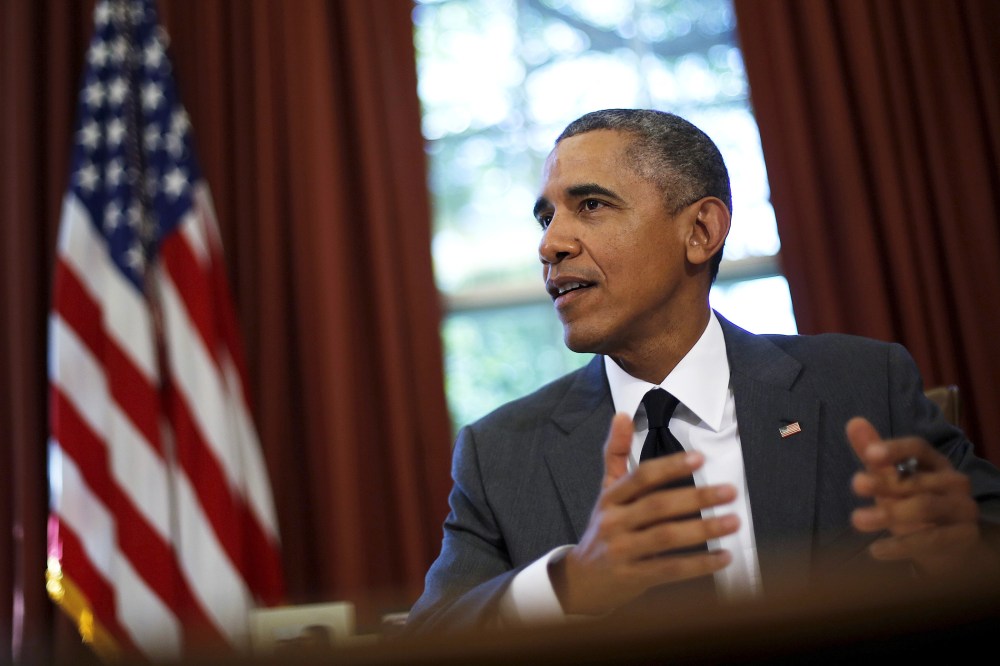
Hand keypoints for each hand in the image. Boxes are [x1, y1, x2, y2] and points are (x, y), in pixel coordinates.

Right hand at [549, 412, 738, 614]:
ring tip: (733, 522)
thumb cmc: (602, 531)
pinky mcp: (632, 578)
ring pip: (666, 537)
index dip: (670, 467)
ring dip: (704, 529)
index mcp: (610, 498)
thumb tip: (621, 414)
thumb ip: (616, 453)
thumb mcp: (605, 491)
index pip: (641, 477)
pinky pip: (670, 569)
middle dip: (697, 497)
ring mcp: (621, 551)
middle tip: (730, 491)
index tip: (700, 458)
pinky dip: (699, 564)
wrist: (580, 581)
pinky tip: (723, 558)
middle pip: (658, 505)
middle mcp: (613, 522)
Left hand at [847, 417, 993, 576]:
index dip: (895, 449)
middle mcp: (953, 482)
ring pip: (925, 507)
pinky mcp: (964, 536)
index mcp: (935, 462)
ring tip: (857, 520)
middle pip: (917, 479)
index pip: (918, 447)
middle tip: (855, 485)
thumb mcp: (891, 478)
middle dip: (883, 483)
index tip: (869, 455)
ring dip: (890, 513)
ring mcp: (962, 508)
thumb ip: (873, 454)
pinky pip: (932, 539)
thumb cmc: (912, 502)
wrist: (947, 545)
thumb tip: (854, 422)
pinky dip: (901, 545)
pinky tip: (875, 550)